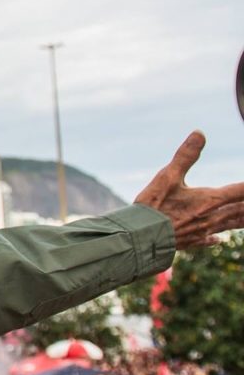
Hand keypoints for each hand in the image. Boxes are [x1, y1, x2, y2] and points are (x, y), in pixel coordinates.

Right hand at [134, 132, 243, 248]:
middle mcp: (211, 216)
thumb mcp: (168, 176)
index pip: (240, 191)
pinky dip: (215, 238)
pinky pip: (208, 240)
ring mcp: (201, 230)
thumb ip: (186, 156)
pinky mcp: (190, 241)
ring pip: (228, 225)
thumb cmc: (154, 206)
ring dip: (240, 220)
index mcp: (210, 199)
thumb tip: (199, 133)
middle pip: (239, 210)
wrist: (140, 237)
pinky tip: (218, 239)